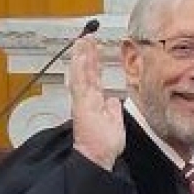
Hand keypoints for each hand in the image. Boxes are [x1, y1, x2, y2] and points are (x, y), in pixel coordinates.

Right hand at [67, 32, 123, 169]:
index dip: (93, 62)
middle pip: (86, 71)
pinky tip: (80, 56)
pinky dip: (79, 68)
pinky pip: (80, 82)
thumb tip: (113, 99)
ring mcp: (83, 100)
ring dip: (81, 56)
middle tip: (87, 37)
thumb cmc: (105, 144)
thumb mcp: (114, 121)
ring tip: (82, 40)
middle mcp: (87, 99)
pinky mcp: (82, 103)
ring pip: (81, 73)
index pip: (93, 77)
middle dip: (86, 53)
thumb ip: (113, 108)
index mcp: (94, 102)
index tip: (93, 48)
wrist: (99, 156)